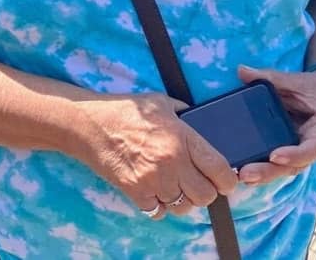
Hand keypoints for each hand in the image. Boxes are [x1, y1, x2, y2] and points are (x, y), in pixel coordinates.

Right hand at [82, 92, 237, 218]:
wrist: (88, 124)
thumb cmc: (123, 110)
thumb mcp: (159, 102)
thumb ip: (183, 113)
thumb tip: (199, 121)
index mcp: (182, 138)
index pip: (220, 170)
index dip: (228, 180)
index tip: (224, 181)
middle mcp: (171, 161)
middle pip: (205, 196)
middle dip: (204, 192)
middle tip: (196, 183)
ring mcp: (153, 179)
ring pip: (183, 206)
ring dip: (180, 199)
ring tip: (173, 186)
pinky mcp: (135, 191)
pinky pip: (158, 212)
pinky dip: (158, 205)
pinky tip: (154, 191)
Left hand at [234, 63, 315, 186]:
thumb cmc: (315, 89)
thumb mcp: (296, 81)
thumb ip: (270, 77)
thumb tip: (241, 70)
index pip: (313, 148)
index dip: (295, 154)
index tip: (275, 156)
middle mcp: (314, 147)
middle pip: (294, 165)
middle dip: (270, 171)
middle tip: (246, 174)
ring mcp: (301, 151)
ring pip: (285, 169)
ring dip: (264, 175)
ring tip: (241, 176)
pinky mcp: (290, 151)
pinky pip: (277, 163)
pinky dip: (262, 167)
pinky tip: (241, 172)